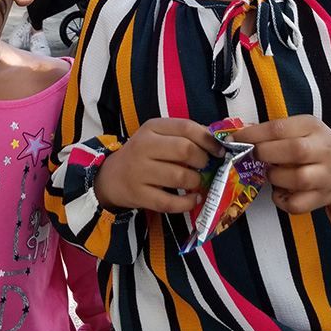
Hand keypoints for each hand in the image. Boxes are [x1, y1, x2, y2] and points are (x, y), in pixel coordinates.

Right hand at [94, 118, 224, 213]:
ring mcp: (140, 172)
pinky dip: (187, 203)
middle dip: (203, 160)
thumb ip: (184, 134)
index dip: (208, 139)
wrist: (111, 177)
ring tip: (197, 182)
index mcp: (152, 127)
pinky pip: (170, 202)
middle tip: (205, 167)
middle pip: (185, 150)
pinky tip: (194, 199)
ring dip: (196, 182)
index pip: (186, 127)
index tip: (218, 150)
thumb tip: (216, 140)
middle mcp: (144, 146)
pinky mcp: (139, 195)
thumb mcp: (158, 135)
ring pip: (180, 177)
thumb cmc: (143, 154)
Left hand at [232, 115, 330, 213]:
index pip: (279, 128)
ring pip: (298, 178)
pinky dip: (281, 200)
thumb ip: (274, 131)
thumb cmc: (318, 146)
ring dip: (274, 177)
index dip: (252, 135)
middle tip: (252, 156)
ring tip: (270, 173)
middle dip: (264, 153)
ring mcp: (325, 176)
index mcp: (313, 127)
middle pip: (293, 150)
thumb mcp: (302, 129)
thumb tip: (239, 134)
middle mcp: (322, 150)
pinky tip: (279, 192)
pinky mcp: (322, 198)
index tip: (233, 140)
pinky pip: (297, 204)